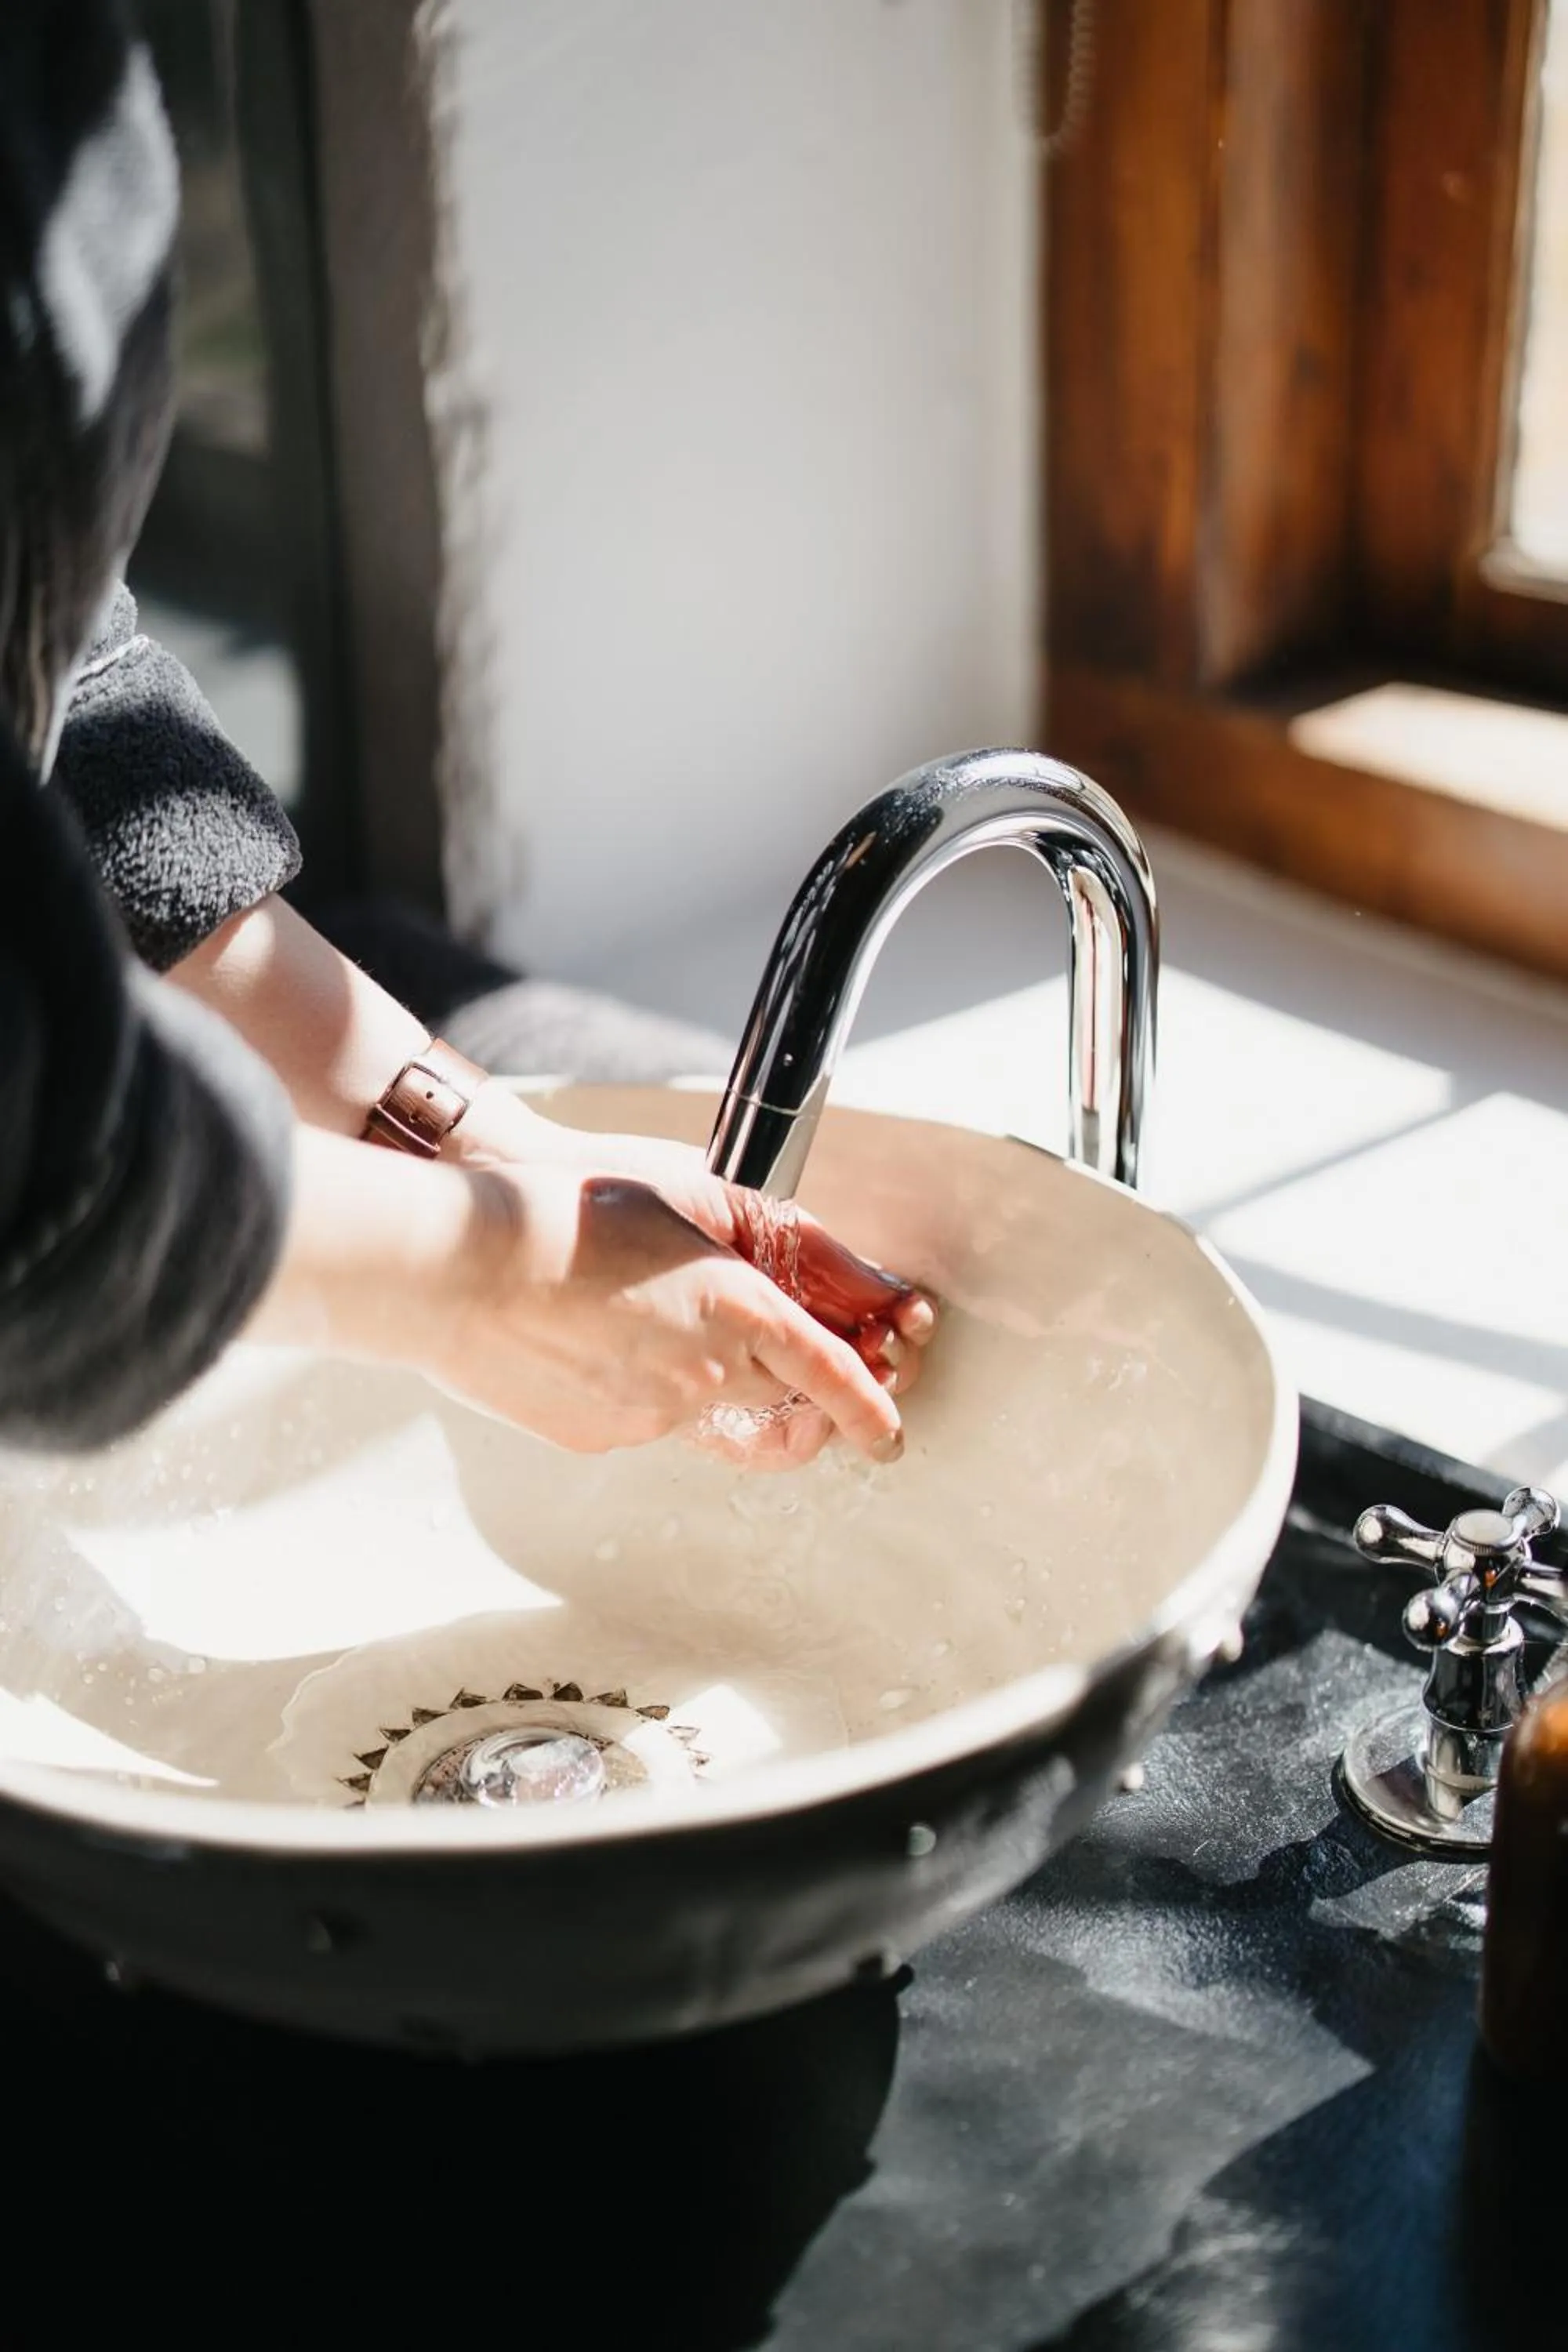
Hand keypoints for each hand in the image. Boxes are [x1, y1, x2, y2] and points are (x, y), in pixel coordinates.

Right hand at [432, 1161, 909, 1466]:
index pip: (829, 1373)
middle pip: (774, 1392)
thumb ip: (764, 1239)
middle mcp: (701, 1374)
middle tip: (747, 1331)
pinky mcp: (598, 1436)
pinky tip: (587, 1335)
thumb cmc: (562, 1214)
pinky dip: (632, 1382)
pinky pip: (639, 1415)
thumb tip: (805, 1292)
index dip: (868, 1408)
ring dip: (694, 1367)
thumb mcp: (686, 1195)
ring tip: (632, 1307)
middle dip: (781, 1373)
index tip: (889, 1434)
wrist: (458, 1265)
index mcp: (734, 1308)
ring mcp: (648, 1415)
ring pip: (702, 1404)